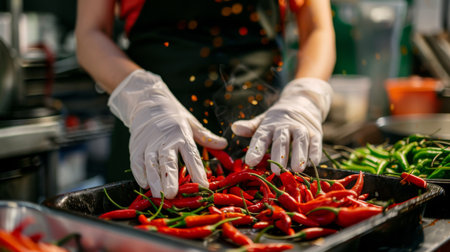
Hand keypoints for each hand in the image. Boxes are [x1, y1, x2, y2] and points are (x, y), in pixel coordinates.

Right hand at [108, 70, 227, 197]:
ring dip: (154, 179)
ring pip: (151, 163)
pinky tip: (143, 184)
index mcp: (182, 135)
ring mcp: (149, 143)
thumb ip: (205, 137)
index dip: (197, 171)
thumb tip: (224, 144)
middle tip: (171, 194)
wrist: (148, 102)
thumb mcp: (191, 123)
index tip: (203, 186)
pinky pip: (137, 161)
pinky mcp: (136, 146)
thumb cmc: (173, 116)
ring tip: (157, 194)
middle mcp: (165, 140)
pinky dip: (139, 173)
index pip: (191, 155)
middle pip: (167, 161)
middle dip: (169, 178)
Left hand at [231, 78, 331, 173]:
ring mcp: (301, 129)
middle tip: (276, 172)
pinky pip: (315, 142)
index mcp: (269, 125)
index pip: (261, 137)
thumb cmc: (277, 119)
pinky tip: (312, 163)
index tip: (250, 162)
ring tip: (296, 169)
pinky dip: (314, 152)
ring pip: (300, 141)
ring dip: (298, 155)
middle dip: (279, 156)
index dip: (255, 149)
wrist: (303, 102)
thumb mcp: (263, 121)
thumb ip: (250, 128)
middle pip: (281, 141)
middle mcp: (285, 127)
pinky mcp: (315, 133)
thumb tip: (234, 127)